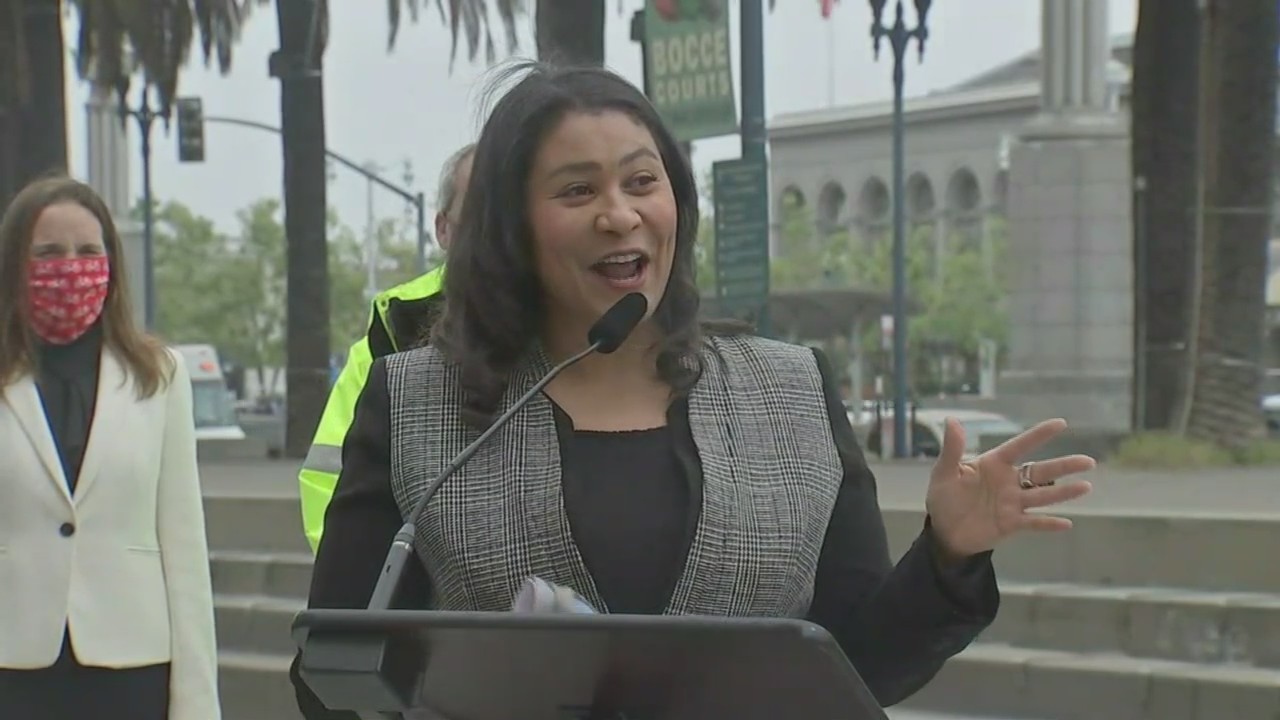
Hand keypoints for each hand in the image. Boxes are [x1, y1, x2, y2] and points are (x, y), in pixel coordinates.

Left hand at [925, 418, 1094, 558]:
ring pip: (1043, 496)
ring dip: (1064, 492)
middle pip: (1041, 472)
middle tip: (1088, 461)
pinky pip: (1033, 523)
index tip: (1061, 423)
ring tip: (1086, 487)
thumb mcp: (944, 472)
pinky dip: (1048, 524)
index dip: (1038, 435)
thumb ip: (952, 449)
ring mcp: (1013, 503)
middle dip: (1064, 466)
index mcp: (994, 465)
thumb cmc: (944, 498)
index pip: (1019, 446)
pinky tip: (1066, 524)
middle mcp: (1009, 482)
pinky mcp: (1011, 524)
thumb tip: (952, 420)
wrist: (943, 532)